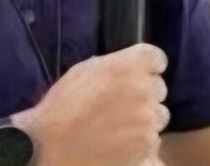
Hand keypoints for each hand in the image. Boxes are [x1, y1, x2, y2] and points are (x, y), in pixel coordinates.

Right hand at [15, 43, 169, 165]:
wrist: (49, 146)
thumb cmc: (61, 105)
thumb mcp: (84, 71)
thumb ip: (114, 66)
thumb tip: (128, 70)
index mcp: (130, 66)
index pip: (157, 59)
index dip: (148, 67)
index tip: (139, 74)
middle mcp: (145, 91)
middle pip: (159, 89)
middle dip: (145, 94)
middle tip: (122, 104)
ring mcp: (149, 123)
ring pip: (159, 117)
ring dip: (145, 120)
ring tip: (120, 129)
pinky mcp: (147, 150)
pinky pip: (154, 144)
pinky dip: (142, 146)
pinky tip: (123, 147)